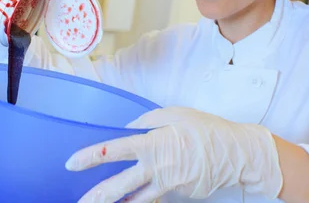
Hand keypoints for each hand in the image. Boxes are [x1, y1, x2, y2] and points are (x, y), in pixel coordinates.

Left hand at [66, 107, 282, 202]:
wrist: (236, 154)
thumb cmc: (206, 129)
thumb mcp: (175, 114)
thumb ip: (148, 121)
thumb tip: (128, 128)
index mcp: (153, 144)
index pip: (114, 151)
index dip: (91, 157)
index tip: (72, 163)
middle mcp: (157, 168)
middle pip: (120, 186)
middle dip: (97, 196)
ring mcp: (167, 185)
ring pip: (135, 200)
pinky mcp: (177, 194)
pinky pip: (154, 198)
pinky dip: (140, 202)